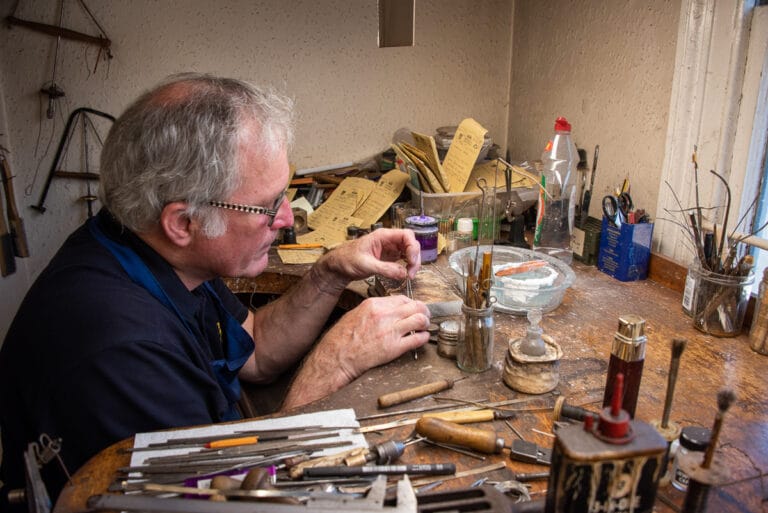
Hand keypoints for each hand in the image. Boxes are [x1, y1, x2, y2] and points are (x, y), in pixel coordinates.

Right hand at [281, 295, 429, 408]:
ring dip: (425, 323)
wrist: (337, 357)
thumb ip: (375, 310)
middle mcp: (384, 315)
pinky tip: (421, 338)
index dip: (411, 303)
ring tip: (424, 327)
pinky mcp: (394, 348)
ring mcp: (390, 331)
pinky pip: (417, 339)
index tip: (413, 308)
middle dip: (423, 310)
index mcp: (374, 304)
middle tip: (424, 316)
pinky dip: (423, 338)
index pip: (402, 298)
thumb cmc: (342, 338)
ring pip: (420, 320)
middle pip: (415, 306)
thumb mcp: (356, 314)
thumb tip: (390, 309)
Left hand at [314, 229, 421, 291]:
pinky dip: (407, 266)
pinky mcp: (389, 257)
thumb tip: (403, 273)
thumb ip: (385, 269)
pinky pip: (404, 259)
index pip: (406, 235)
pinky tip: (405, 274)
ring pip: (409, 252)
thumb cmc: (347, 259)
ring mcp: (390, 248)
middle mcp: (388, 240)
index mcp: (382, 235)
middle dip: (415, 258)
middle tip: (411, 272)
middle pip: (411, 244)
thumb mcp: (366, 264)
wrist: (339, 266)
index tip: (411, 260)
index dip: (413, 247)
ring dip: (413, 263)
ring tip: (409, 275)